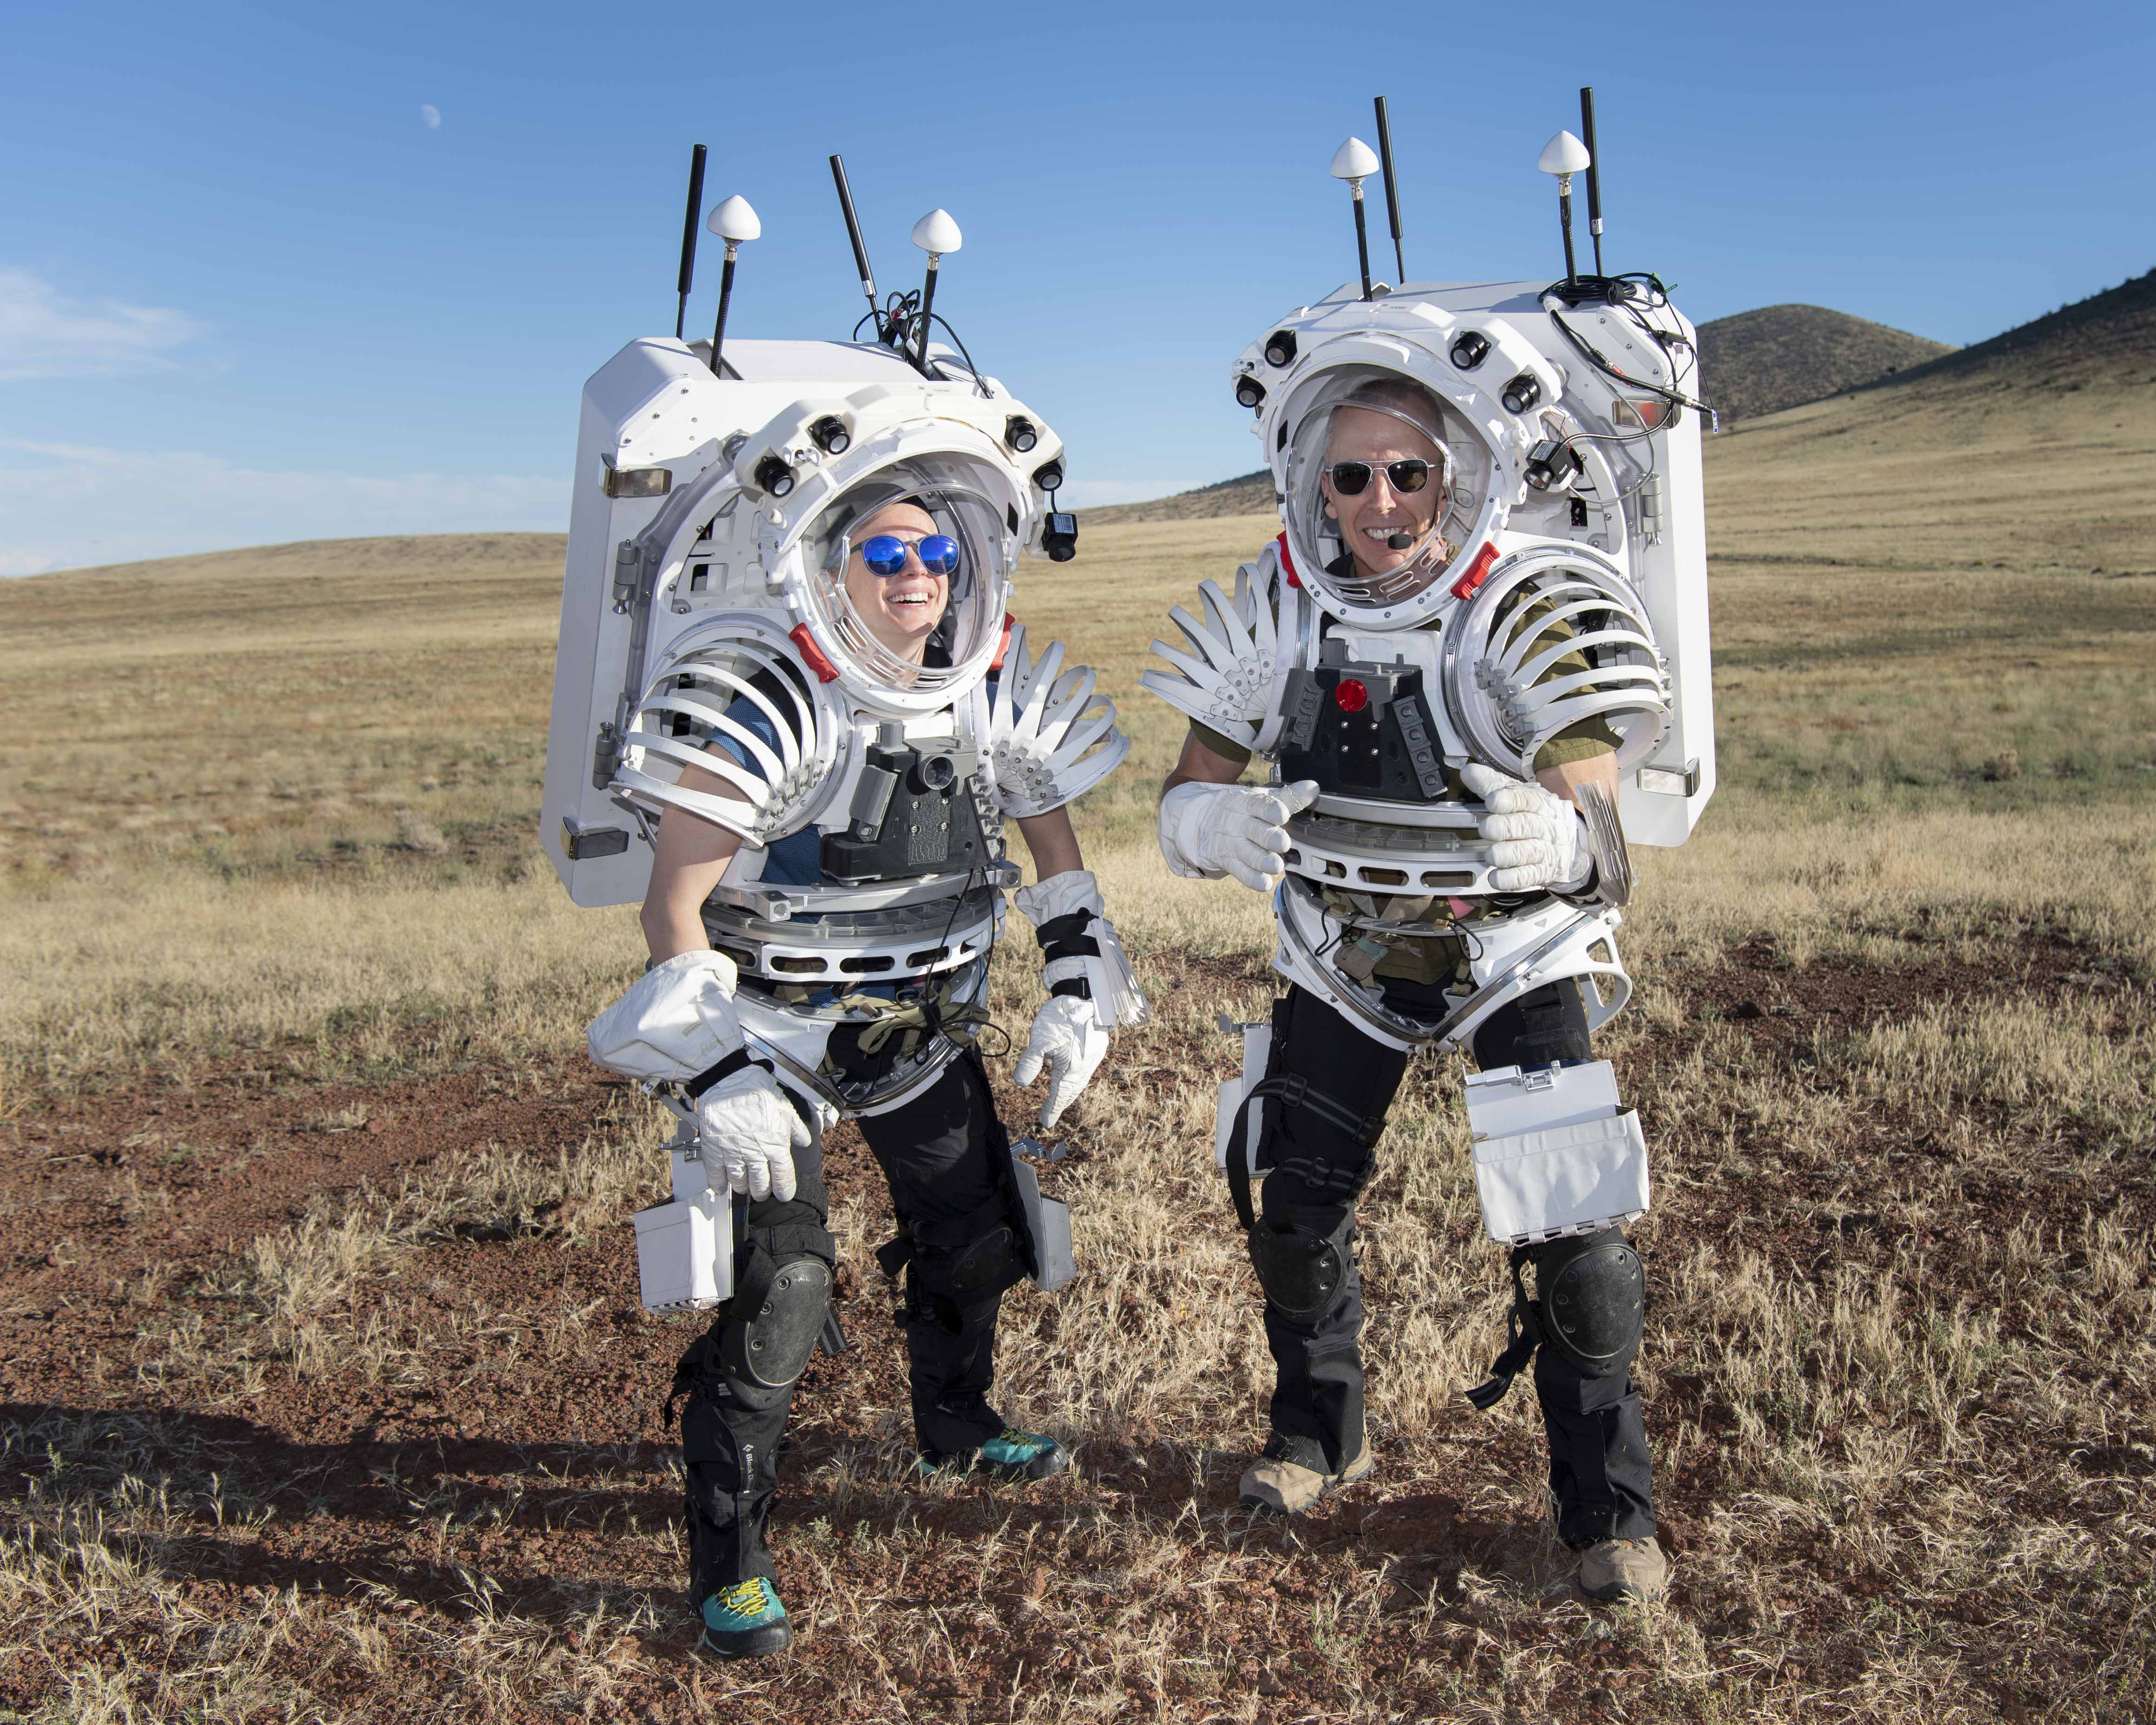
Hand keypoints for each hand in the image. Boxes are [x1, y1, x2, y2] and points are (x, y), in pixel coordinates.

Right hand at [696, 1067, 810, 1202]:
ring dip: (744, 1188)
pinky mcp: (713, 1151)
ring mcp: (732, 1154)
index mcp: (775, 1144)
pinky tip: (722, 1188)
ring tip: (745, 1188)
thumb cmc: (756, 1090)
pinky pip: (716, 1176)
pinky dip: (719, 1185)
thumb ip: (795, 1127)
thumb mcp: (784, 1106)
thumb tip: (804, 1142)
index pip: (783, 1176)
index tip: (784, 1195)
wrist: (727, 1080)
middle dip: (763, 1191)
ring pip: (739, 1183)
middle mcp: (755, 1154)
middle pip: (760, 1184)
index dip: (784, 1189)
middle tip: (763, 1192)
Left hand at [1014, 994, 1109, 1128]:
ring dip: (1069, 1092)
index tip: (1045, 1122)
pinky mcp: (1096, 1047)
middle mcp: (1085, 1066)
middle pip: (1071, 1091)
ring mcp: (1093, 1057)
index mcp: (1072, 1068)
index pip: (1059, 1094)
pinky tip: (1071, 1077)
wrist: (1086, 995)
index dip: (1052, 1108)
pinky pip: (1085, 1070)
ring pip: (1080, 1081)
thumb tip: (1020, 1084)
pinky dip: (1076, 1079)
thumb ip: (1031, 1061)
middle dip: (1061, 1103)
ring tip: (1060, 1100)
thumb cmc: (1063, 1016)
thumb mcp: (1041, 1038)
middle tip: (1050, 1114)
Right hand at [1159, 779, 1319, 891]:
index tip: (1282, 814)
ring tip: (1276, 865)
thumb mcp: (1260, 799)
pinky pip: (1240, 872)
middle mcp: (1238, 823)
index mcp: (1246, 802)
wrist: (1200, 822)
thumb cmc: (1241, 810)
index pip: (1258, 804)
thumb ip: (1288, 797)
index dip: (1270, 809)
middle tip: (1283, 843)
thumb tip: (1313, 788)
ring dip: (1262, 861)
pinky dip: (1252, 879)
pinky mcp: (1227, 861)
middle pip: (1254, 830)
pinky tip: (1264, 883)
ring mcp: (1231, 844)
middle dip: (1269, 838)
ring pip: (1248, 854)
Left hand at [1460, 763, 1586, 892]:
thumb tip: (1469, 771)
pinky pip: (1527, 877)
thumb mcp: (1518, 796)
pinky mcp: (1542, 873)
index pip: (1527, 799)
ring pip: (1527, 852)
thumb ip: (1492, 784)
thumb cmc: (1535, 816)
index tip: (1493, 800)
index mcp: (1539, 803)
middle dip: (1505, 827)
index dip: (1510, 800)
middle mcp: (1544, 826)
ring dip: (1507, 854)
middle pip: (1526, 826)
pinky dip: (1511, 879)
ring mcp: (1545, 851)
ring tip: (1491, 855)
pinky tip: (1495, 878)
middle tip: (1487, 829)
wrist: (1568, 844)